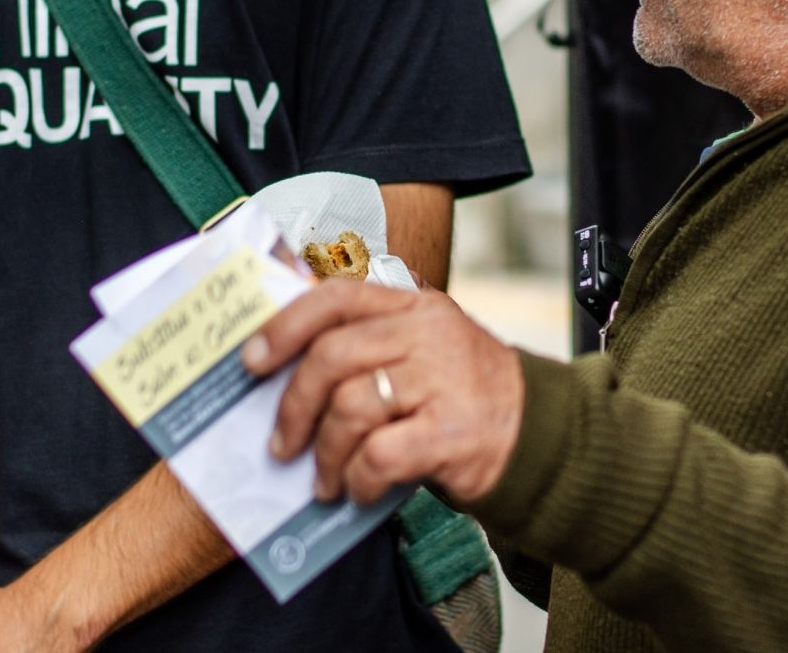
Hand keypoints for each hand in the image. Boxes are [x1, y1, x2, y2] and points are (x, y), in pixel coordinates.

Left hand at [242, 281, 524, 505]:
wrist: (536, 432)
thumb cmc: (459, 393)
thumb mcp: (421, 349)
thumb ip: (368, 347)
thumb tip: (283, 374)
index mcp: (412, 305)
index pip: (336, 297)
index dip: (285, 326)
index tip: (251, 360)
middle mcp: (427, 333)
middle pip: (333, 357)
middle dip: (294, 406)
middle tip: (281, 444)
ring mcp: (442, 379)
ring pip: (350, 408)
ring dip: (325, 453)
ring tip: (324, 479)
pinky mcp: (452, 432)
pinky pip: (380, 455)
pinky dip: (359, 479)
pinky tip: (360, 489)